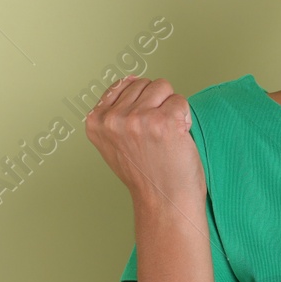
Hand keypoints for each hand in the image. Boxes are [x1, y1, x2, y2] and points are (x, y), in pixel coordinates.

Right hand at [84, 75, 205, 205]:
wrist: (164, 202)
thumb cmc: (146, 173)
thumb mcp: (114, 142)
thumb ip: (115, 111)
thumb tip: (129, 79)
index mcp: (96, 121)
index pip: (123, 84)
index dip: (141, 104)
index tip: (142, 131)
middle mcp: (113, 119)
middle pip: (146, 83)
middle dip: (157, 104)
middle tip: (156, 136)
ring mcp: (137, 119)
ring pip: (163, 87)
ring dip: (171, 108)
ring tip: (166, 136)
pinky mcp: (164, 121)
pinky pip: (181, 100)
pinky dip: (185, 118)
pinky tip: (178, 139)